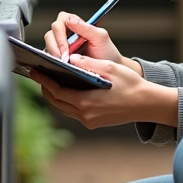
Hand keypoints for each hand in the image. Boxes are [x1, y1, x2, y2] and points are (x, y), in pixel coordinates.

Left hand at [30, 55, 177, 130]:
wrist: (146, 104)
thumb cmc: (130, 85)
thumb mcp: (108, 68)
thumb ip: (87, 63)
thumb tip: (69, 59)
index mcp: (86, 102)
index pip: (56, 91)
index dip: (44, 81)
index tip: (35, 72)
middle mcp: (85, 115)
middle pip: (57, 102)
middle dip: (46, 88)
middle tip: (39, 75)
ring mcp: (90, 121)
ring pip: (64, 108)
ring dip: (55, 96)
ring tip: (49, 82)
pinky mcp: (94, 123)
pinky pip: (74, 112)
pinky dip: (67, 101)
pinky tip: (66, 91)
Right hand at [45, 12, 139, 74]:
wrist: (109, 71)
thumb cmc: (106, 52)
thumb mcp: (100, 37)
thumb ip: (86, 27)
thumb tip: (70, 20)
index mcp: (75, 24)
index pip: (61, 21)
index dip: (60, 34)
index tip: (66, 49)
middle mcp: (65, 33)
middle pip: (50, 34)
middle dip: (55, 47)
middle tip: (63, 60)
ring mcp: (59, 46)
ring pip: (47, 46)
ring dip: (53, 55)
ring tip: (63, 65)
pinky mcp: (57, 58)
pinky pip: (48, 58)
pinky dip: (51, 62)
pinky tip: (59, 68)